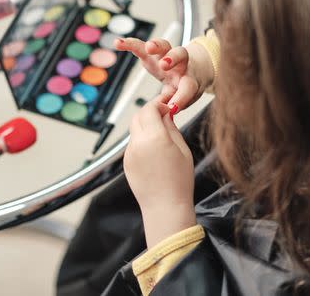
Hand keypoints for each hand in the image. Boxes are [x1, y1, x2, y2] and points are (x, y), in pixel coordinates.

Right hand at [115, 37, 213, 112]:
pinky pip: (141, 46)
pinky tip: (118, 43)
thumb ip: (176, 103)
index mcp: (189, 80)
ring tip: (148, 47)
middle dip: (173, 58)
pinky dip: (130, 44)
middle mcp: (180, 65)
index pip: (188, 86)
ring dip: (156, 45)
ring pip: (164, 46)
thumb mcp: (185, 99)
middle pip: (181, 55)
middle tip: (164, 64)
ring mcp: (166, 56)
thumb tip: (166, 112)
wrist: (190, 72)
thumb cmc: (185, 87)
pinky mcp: (152, 53)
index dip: (181, 97)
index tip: (173, 107)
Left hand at [124, 99, 195, 247]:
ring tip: (161, 134)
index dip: (158, 104)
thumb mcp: (183, 150)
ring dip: (145, 125)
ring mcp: (129, 153)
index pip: (149, 109)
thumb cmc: (179, 181)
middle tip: (163, 114)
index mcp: (154, 138)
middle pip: (138, 115)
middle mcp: (138, 143)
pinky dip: (141, 139)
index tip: (167, 106)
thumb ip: (171, 128)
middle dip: (149, 112)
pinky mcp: (126, 162)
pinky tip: (154, 150)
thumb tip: (166, 114)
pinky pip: (133, 143)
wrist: (165, 207)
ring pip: (134, 129)